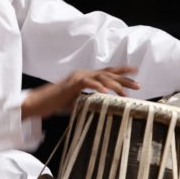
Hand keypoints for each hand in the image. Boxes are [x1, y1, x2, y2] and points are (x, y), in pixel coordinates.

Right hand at [22, 67, 139, 118]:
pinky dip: (97, 86)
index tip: (136, 74)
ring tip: (125, 92)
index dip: (122, 72)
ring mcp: (78, 77)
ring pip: (101, 77)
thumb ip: (91, 100)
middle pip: (109, 73)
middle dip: (124, 79)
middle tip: (138, 85)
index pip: (108, 72)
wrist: (41, 102)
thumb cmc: (58, 103)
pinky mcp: (72, 83)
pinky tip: (106, 91)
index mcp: (87, 77)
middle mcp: (84, 74)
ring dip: (114, 84)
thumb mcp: (79, 102)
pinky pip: (88, 83)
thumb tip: (104, 106)